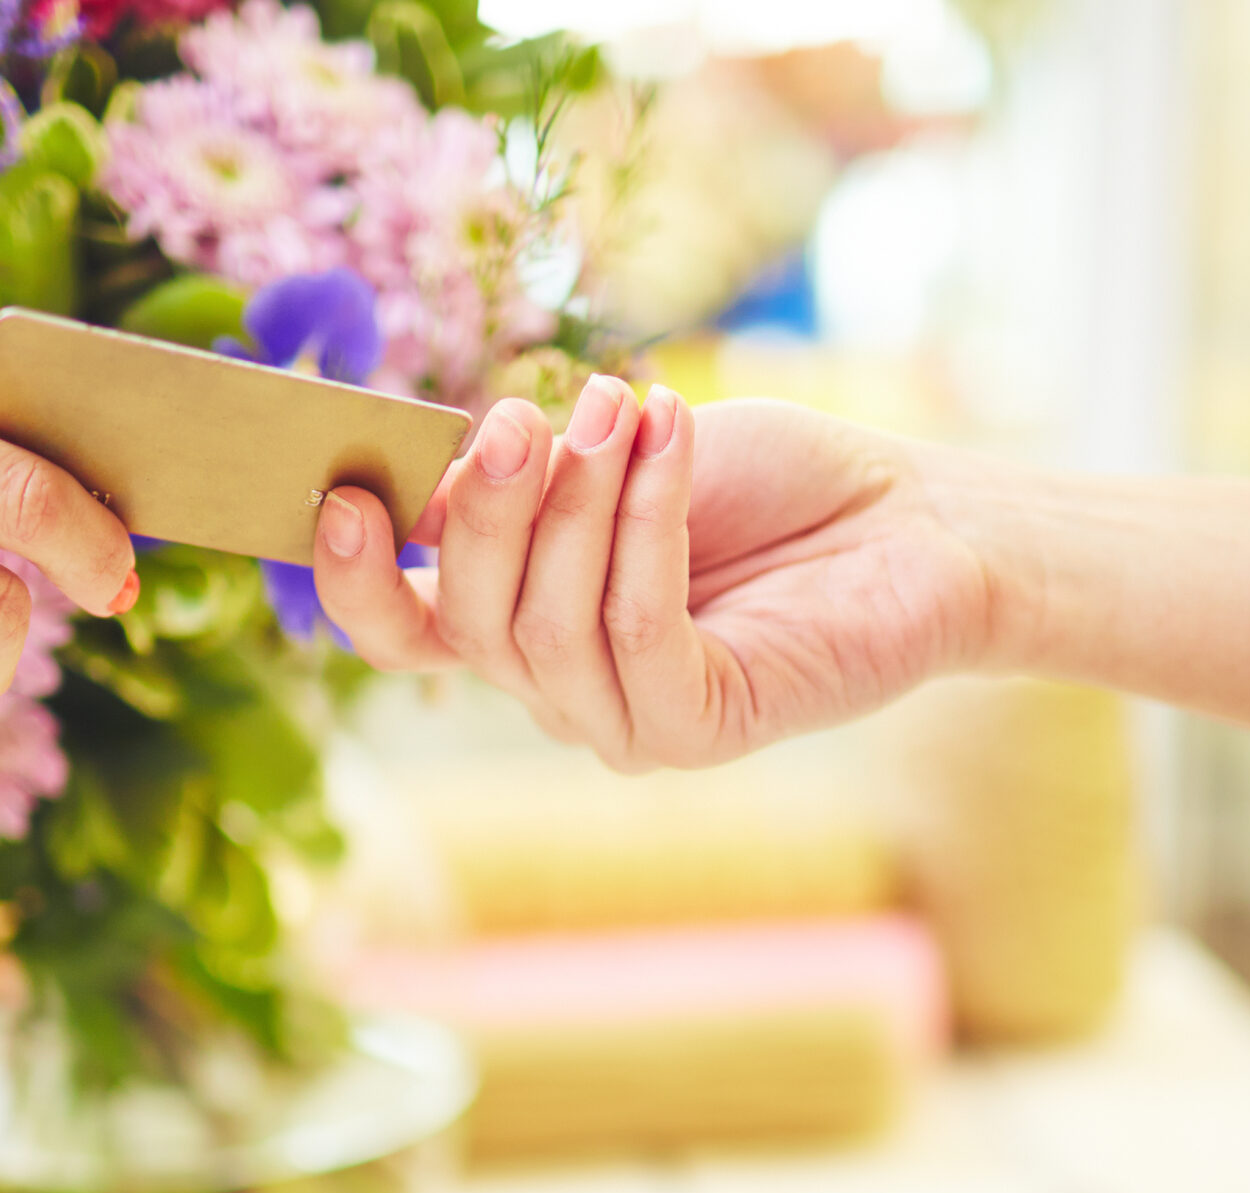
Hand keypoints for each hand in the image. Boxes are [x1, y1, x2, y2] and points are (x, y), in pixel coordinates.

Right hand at [309, 381, 995, 769]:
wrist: (911, 517)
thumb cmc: (768, 481)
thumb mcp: (622, 454)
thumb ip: (525, 482)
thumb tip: (432, 487)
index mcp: (516, 622)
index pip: (400, 628)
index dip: (353, 576)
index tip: (338, 491)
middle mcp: (559, 688)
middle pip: (470, 620)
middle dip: (490, 506)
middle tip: (530, 410)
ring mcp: (626, 721)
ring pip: (545, 629)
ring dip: (579, 503)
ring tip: (621, 405)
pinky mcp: (701, 729)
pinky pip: (638, 634)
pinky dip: (647, 529)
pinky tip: (673, 444)